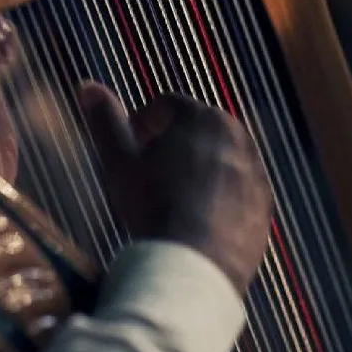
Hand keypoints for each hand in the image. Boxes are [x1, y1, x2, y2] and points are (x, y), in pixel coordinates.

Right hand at [80, 84, 271, 295]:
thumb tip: (87, 85)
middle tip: (145, 176)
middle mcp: (238, 138)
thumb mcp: (119, 162)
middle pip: (194, 132)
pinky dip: (215, 200)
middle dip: (170, 146)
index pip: (166, 106)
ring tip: (166, 202)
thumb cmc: (153, 207)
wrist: (195, 266)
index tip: (128, 150)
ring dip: (193, 172)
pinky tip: (191, 223)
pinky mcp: (263, 208)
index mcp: (204, 116)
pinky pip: (234, 194)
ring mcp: (255, 174)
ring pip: (216, 163)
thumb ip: (104, 121)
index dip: (141, 124)